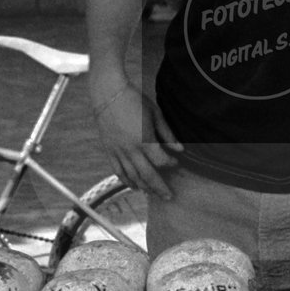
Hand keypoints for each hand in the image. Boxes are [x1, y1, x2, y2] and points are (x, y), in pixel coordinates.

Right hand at [93, 82, 181, 199]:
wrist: (108, 94)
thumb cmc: (134, 100)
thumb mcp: (155, 114)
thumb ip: (168, 133)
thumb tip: (180, 149)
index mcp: (144, 140)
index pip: (161, 161)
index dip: (171, 164)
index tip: (177, 163)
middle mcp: (131, 150)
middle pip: (148, 175)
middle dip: (160, 187)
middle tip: (169, 196)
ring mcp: (119, 152)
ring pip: (133, 176)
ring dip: (145, 187)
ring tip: (154, 194)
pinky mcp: (109, 151)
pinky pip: (118, 171)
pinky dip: (127, 181)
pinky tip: (135, 187)